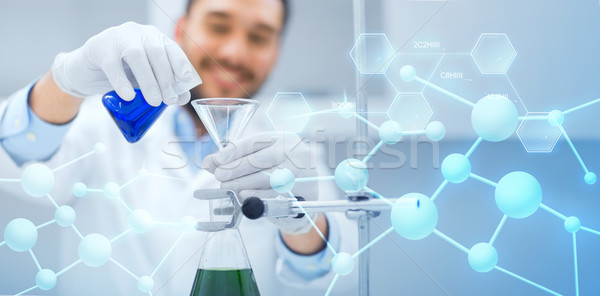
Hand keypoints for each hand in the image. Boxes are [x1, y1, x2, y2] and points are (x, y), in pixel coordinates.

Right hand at [51, 21, 200, 105]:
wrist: (86, 71)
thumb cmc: (122, 73)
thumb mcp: (145, 79)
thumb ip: (164, 86)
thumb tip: (183, 97)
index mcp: (153, 38)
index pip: (171, 48)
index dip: (180, 63)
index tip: (187, 80)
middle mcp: (138, 33)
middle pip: (156, 52)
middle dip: (165, 77)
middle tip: (170, 99)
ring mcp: (117, 37)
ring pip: (136, 56)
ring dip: (148, 80)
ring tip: (154, 101)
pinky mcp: (98, 47)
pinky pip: (112, 64)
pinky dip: (122, 81)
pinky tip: (128, 96)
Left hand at [204, 132, 319, 233]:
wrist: (309, 191)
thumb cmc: (281, 171)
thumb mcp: (263, 159)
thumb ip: (238, 159)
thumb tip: (210, 163)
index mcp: (284, 138)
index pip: (254, 142)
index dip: (232, 151)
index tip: (215, 160)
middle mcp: (294, 151)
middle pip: (259, 159)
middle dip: (235, 168)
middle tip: (218, 175)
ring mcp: (300, 171)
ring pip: (265, 177)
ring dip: (242, 183)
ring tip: (226, 186)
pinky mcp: (301, 190)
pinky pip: (273, 194)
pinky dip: (255, 195)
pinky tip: (242, 195)